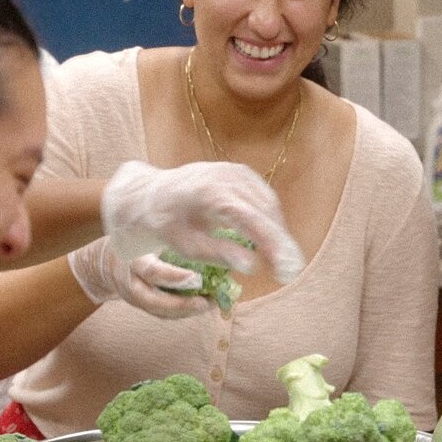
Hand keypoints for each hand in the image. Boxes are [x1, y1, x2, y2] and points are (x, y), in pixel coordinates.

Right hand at [67, 240, 214, 318]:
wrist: (99, 262)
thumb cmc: (128, 239)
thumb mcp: (143, 232)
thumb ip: (165, 234)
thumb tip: (204, 226)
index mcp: (132, 260)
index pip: (152, 272)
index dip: (175, 277)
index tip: (197, 278)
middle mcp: (130, 282)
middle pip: (154, 301)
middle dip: (182, 305)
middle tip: (207, 302)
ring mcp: (133, 297)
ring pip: (159, 311)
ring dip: (185, 311)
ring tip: (209, 304)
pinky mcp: (138, 305)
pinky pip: (160, 313)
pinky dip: (180, 312)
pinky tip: (200, 305)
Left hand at [102, 160, 304, 283]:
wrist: (151, 194)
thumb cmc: (166, 225)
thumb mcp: (185, 245)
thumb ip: (218, 254)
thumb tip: (252, 267)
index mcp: (208, 194)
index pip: (250, 219)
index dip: (272, 244)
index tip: (286, 268)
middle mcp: (224, 176)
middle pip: (265, 210)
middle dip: (281, 242)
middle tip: (290, 271)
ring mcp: (234, 170)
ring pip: (269, 203)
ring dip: (278, 231)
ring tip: (282, 260)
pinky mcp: (240, 171)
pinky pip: (263, 196)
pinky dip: (271, 218)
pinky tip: (272, 239)